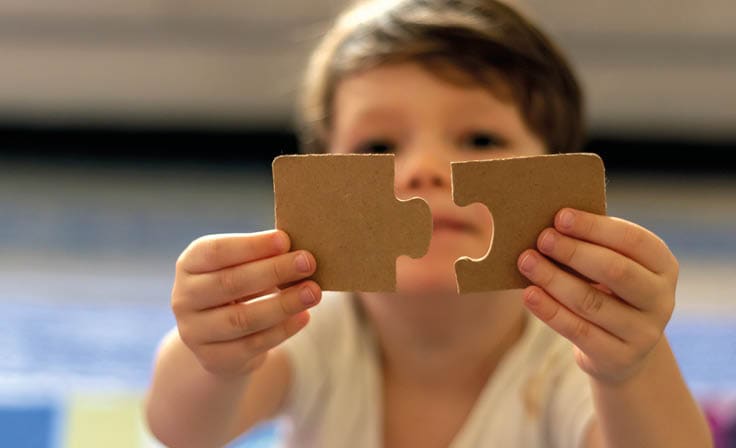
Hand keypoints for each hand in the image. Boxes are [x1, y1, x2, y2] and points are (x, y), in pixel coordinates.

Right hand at [171, 230, 320, 377]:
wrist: (220, 338)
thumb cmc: (240, 287)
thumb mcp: (242, 266)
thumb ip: (262, 257)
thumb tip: (299, 251)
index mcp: (190, 264)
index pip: (216, 251)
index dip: (251, 245)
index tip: (285, 239)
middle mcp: (184, 297)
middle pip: (230, 283)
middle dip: (273, 271)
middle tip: (308, 263)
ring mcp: (194, 332)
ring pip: (242, 318)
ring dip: (282, 304)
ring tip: (313, 292)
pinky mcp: (213, 359)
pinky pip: (252, 344)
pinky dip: (282, 330)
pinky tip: (304, 317)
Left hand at [517, 208, 677, 383]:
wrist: (622, 351)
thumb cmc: (608, 292)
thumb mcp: (613, 267)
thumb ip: (593, 246)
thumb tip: (551, 224)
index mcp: (663, 266)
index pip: (633, 240)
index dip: (595, 227)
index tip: (560, 216)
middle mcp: (660, 299)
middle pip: (616, 270)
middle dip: (575, 251)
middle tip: (542, 238)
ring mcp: (643, 332)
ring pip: (591, 302)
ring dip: (554, 279)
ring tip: (526, 261)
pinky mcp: (619, 357)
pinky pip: (578, 330)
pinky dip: (550, 310)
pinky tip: (529, 294)